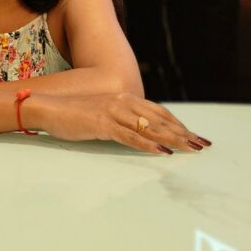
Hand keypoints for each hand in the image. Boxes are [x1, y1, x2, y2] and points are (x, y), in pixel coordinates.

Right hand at [33, 92, 210, 153]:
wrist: (49, 109)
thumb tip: (138, 133)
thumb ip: (121, 120)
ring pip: (150, 127)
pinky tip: (162, 152)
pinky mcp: (103, 124)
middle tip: (202, 144)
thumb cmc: (73, 115)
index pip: (159, 112)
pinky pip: (131, 136)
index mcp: (125, 98)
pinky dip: (148, 145)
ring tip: (190, 149)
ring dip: (173, 139)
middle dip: (183, 132)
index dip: (178, 124)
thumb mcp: (102, 115)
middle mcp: (123, 102)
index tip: (193, 135)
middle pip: (160, 119)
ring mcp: (114, 112)